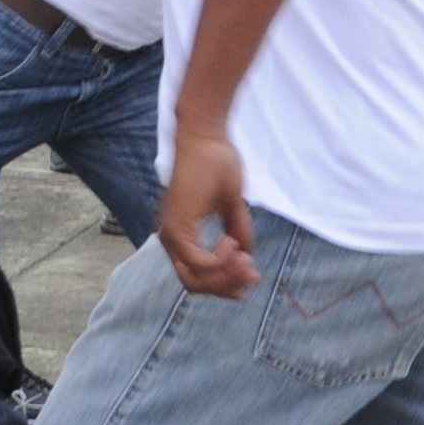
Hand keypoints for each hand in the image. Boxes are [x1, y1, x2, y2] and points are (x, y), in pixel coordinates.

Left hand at [159, 124, 257, 297]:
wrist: (206, 138)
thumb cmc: (216, 163)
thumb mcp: (231, 204)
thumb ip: (236, 230)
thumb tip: (246, 254)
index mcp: (180, 235)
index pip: (197, 275)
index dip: (224, 282)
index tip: (251, 274)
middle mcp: (170, 239)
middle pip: (194, 284)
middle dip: (226, 286)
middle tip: (253, 276)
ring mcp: (171, 234)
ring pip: (195, 278)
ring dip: (225, 276)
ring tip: (247, 261)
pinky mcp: (176, 227)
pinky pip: (198, 262)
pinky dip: (220, 262)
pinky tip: (233, 245)